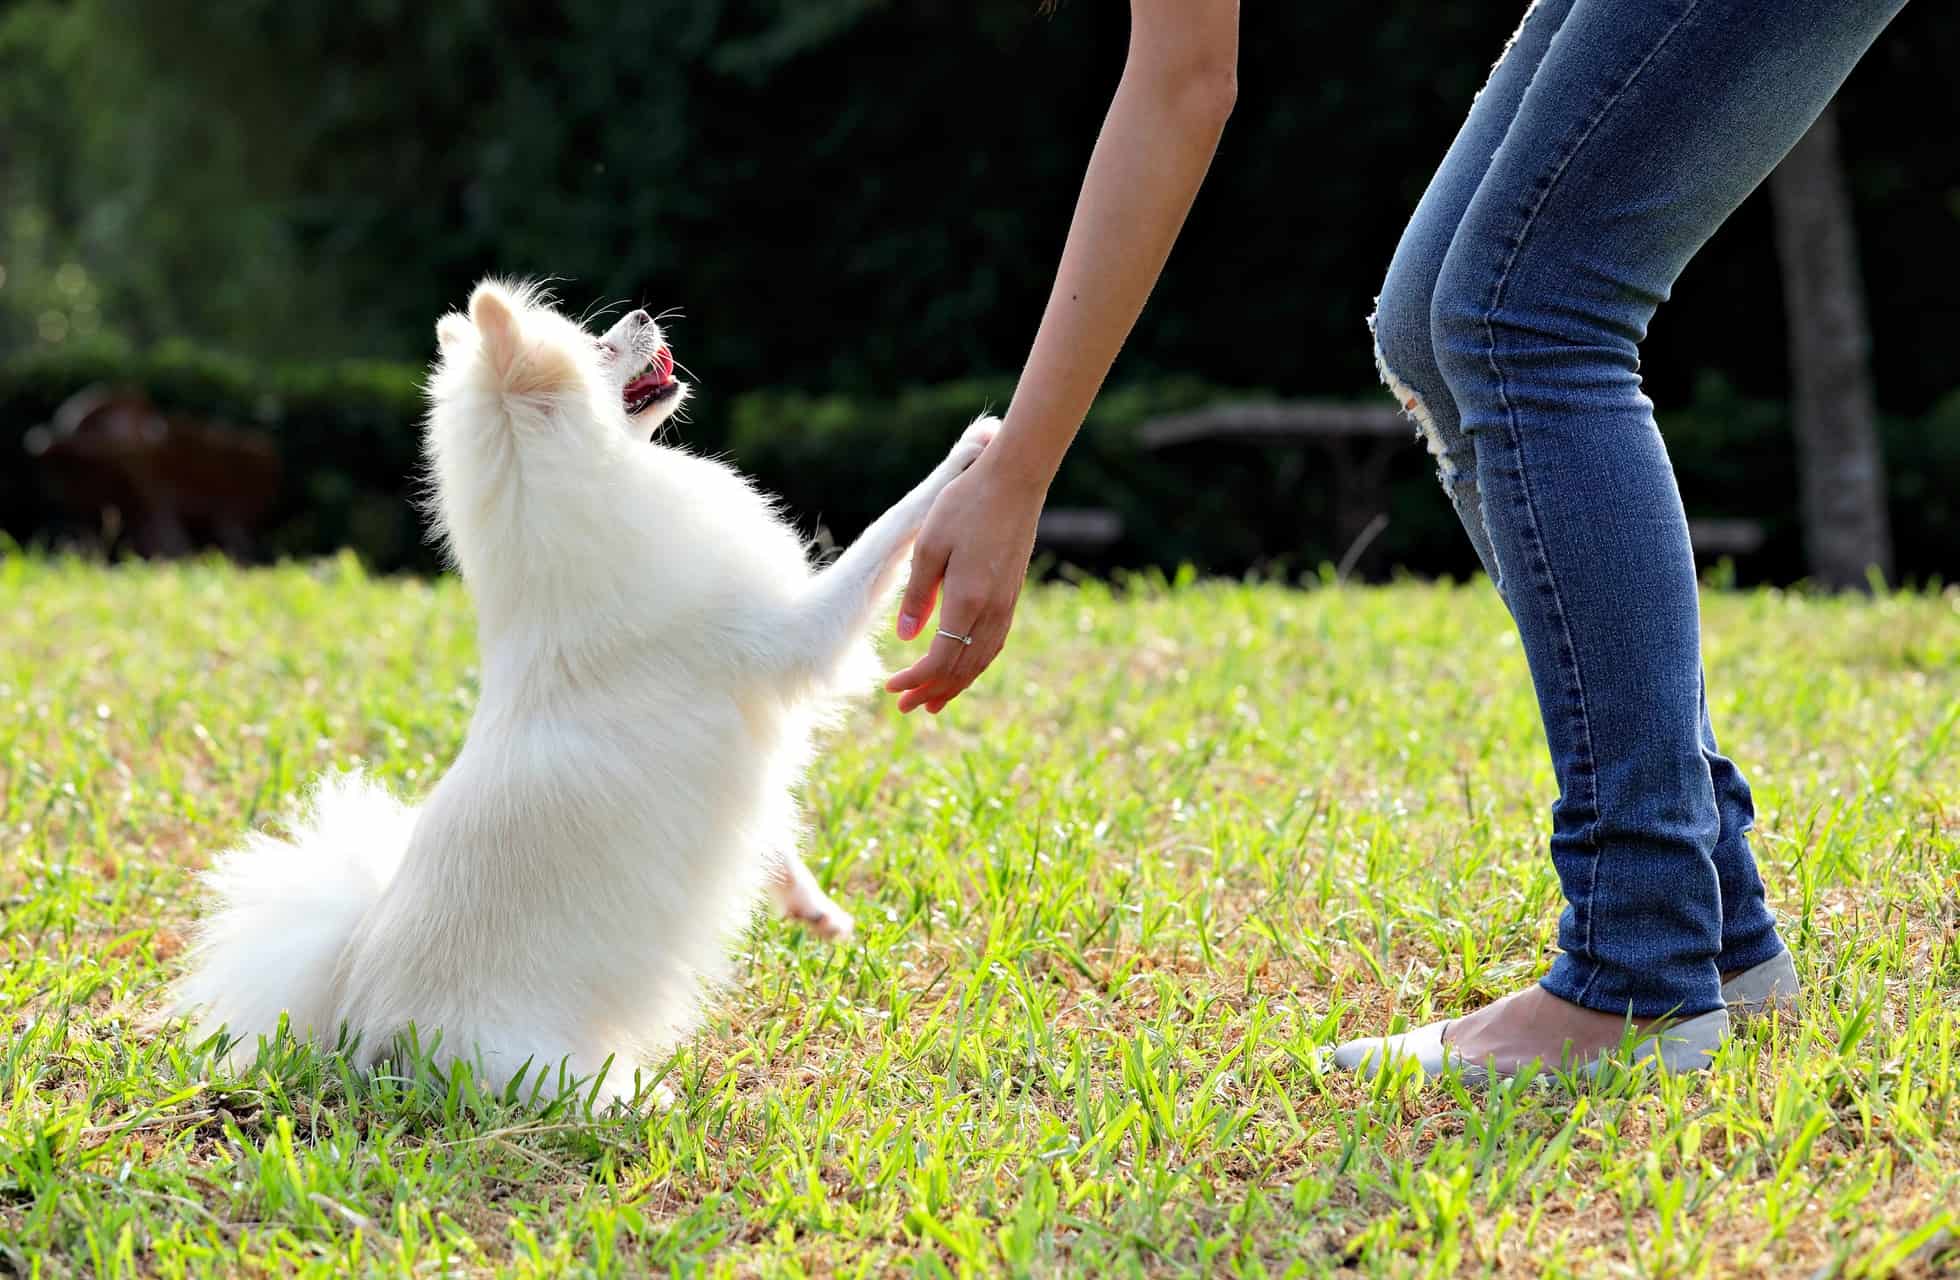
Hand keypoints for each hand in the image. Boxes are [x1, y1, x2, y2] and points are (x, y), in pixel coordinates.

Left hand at [885, 452, 1043, 713]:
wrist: (1014, 481)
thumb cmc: (965, 506)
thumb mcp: (929, 546)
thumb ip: (917, 595)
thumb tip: (907, 639)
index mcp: (967, 601)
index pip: (940, 661)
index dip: (915, 680)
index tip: (891, 689)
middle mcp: (991, 611)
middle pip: (961, 670)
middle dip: (931, 692)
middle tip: (906, 708)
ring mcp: (1006, 606)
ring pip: (981, 662)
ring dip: (955, 685)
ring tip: (934, 701)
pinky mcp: (1012, 596)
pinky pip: (993, 645)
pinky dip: (974, 665)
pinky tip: (963, 668)